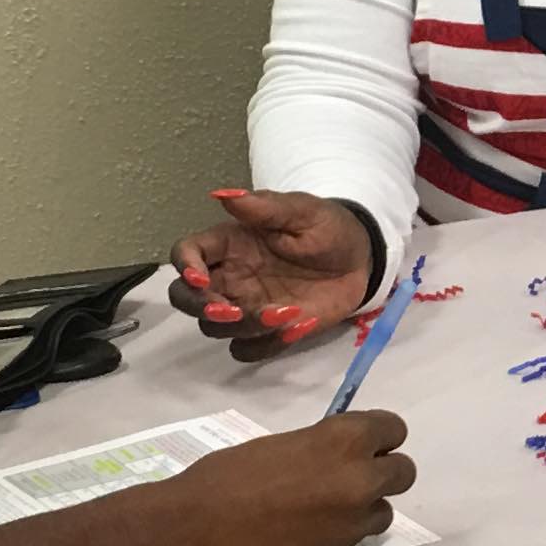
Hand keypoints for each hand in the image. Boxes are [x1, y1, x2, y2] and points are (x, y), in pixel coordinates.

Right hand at [159, 411, 417, 545]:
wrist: (192, 531)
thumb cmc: (226, 476)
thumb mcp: (282, 444)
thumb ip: (323, 448)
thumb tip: (343, 455)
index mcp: (344, 440)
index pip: (394, 429)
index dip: (379, 437)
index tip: (365, 444)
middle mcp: (359, 481)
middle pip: (404, 473)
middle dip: (382, 473)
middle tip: (350, 478)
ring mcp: (351, 526)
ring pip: (381, 514)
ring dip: (360, 510)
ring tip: (319, 511)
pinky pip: (349, 544)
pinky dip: (332, 539)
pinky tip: (298, 538)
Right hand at [166, 190, 375, 361]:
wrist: (361, 259)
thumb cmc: (327, 228)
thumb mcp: (302, 211)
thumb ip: (264, 207)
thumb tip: (223, 195)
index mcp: (229, 244)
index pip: (186, 253)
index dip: (184, 267)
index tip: (201, 279)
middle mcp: (229, 277)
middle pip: (186, 298)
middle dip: (200, 307)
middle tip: (233, 311)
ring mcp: (246, 306)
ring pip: (216, 329)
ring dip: (245, 326)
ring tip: (288, 312)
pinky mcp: (267, 332)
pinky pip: (247, 350)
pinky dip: (266, 345)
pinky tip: (299, 327)